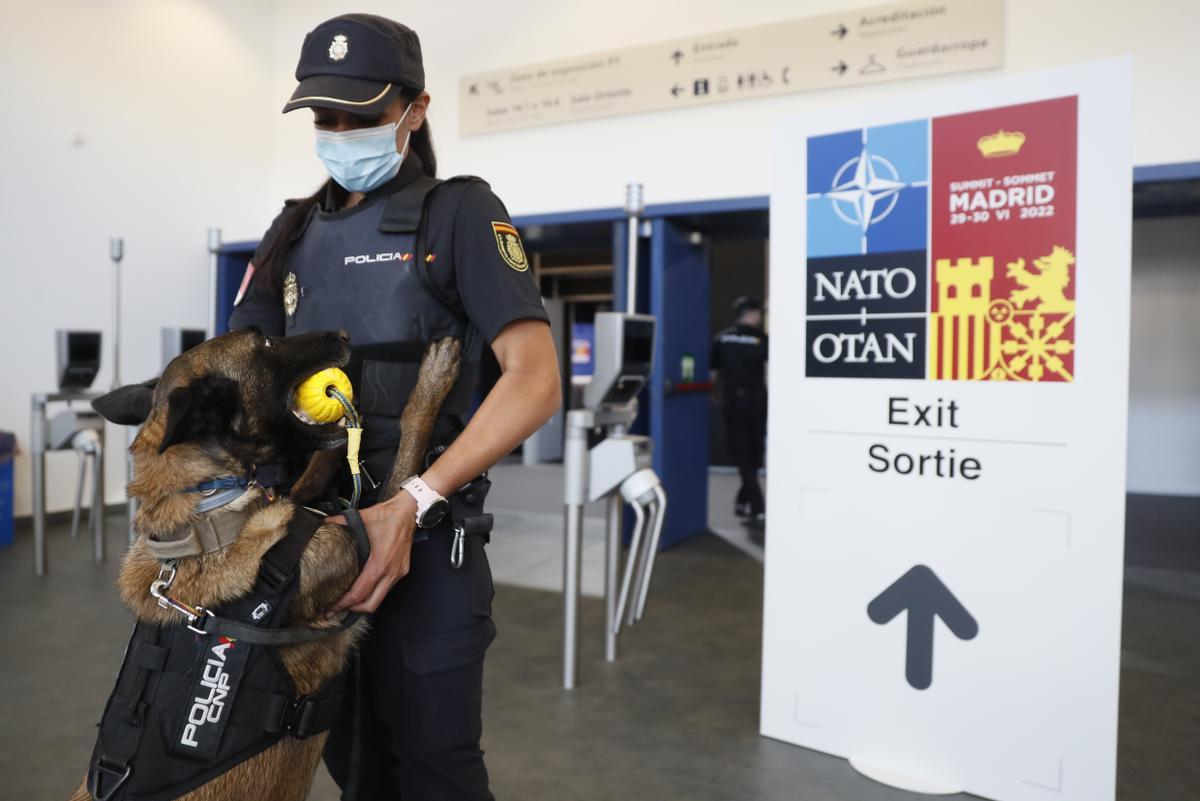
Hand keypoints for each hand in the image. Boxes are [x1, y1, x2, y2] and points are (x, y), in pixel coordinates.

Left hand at [328, 491, 417, 612]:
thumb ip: (338, 524)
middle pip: (371, 604)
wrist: (409, 511)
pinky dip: (374, 591)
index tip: (331, 608)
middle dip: (353, 609)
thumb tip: (322, 526)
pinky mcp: (402, 570)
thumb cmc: (387, 516)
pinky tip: (365, 586)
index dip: (343, 604)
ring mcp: (398, 573)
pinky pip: (386, 588)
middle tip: (337, 609)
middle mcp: (390, 572)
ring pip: (380, 598)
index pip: (359, 594)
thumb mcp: (360, 519)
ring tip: (349, 600)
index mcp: (378, 564)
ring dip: (364, 601)